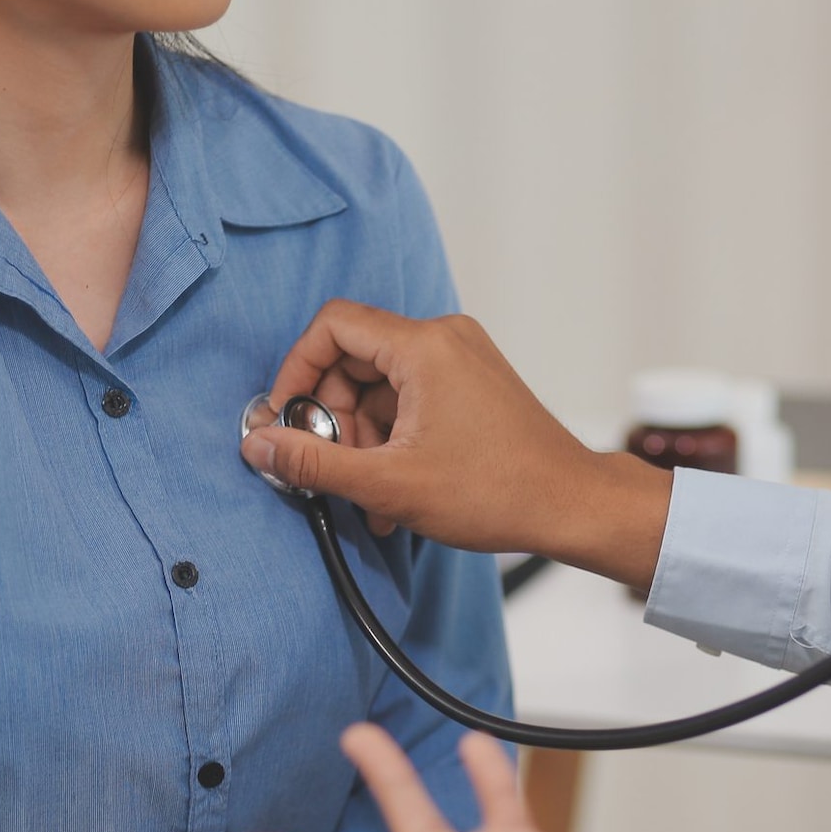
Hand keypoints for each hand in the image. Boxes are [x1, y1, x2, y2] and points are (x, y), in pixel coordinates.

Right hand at [243, 301, 672, 588]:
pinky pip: (411, 399)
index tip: (286, 415)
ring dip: (362, 438)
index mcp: (424, 347)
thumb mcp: (388, 484)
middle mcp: (445, 340)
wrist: (571, 505)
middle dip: (333, 417)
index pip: (333, 326)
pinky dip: (393, 438)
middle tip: (331, 466)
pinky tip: (392, 488)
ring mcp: (462, 361)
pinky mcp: (472, 385)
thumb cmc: (500, 491)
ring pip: (381, 386)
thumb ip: (314, 463)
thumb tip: (259, 446)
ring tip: (367, 493)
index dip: (297, 369)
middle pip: (354, 359)